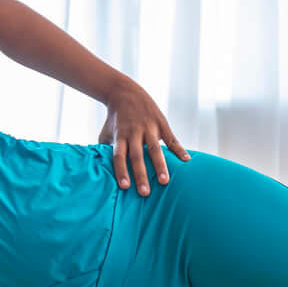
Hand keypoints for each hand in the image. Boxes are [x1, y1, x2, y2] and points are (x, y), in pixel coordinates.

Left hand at [97, 77, 189, 194]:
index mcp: (120, 136)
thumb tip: (101, 171)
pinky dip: (179, 149)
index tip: (125, 187)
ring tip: (165, 181)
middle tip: (145, 193)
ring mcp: (148, 128)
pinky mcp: (161, 123)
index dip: (122, 171)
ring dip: (160, 166)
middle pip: (137, 157)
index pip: (119, 157)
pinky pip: (171, 138)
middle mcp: (134, 133)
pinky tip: (186, 160)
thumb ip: (104, 150)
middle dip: (141, 175)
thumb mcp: (106, 133)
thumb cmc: (114, 119)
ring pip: (155, 150)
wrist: (124, 93)